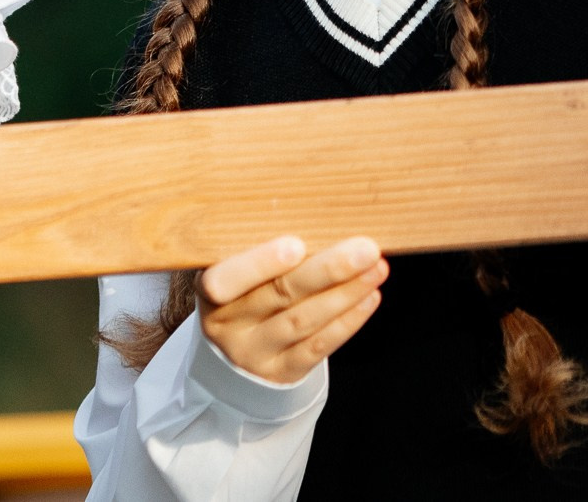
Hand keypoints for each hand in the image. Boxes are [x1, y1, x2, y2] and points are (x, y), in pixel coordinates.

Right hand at [197, 235, 387, 386]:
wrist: (235, 352)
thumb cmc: (244, 293)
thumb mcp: (236, 273)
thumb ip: (261, 250)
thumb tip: (318, 215)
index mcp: (211, 292)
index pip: (225, 280)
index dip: (259, 264)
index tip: (296, 245)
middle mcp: (227, 326)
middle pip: (279, 295)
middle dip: (328, 270)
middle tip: (365, 248)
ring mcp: (254, 354)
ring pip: (303, 321)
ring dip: (346, 293)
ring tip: (376, 268)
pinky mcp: (281, 373)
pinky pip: (317, 348)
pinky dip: (347, 321)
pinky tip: (369, 298)